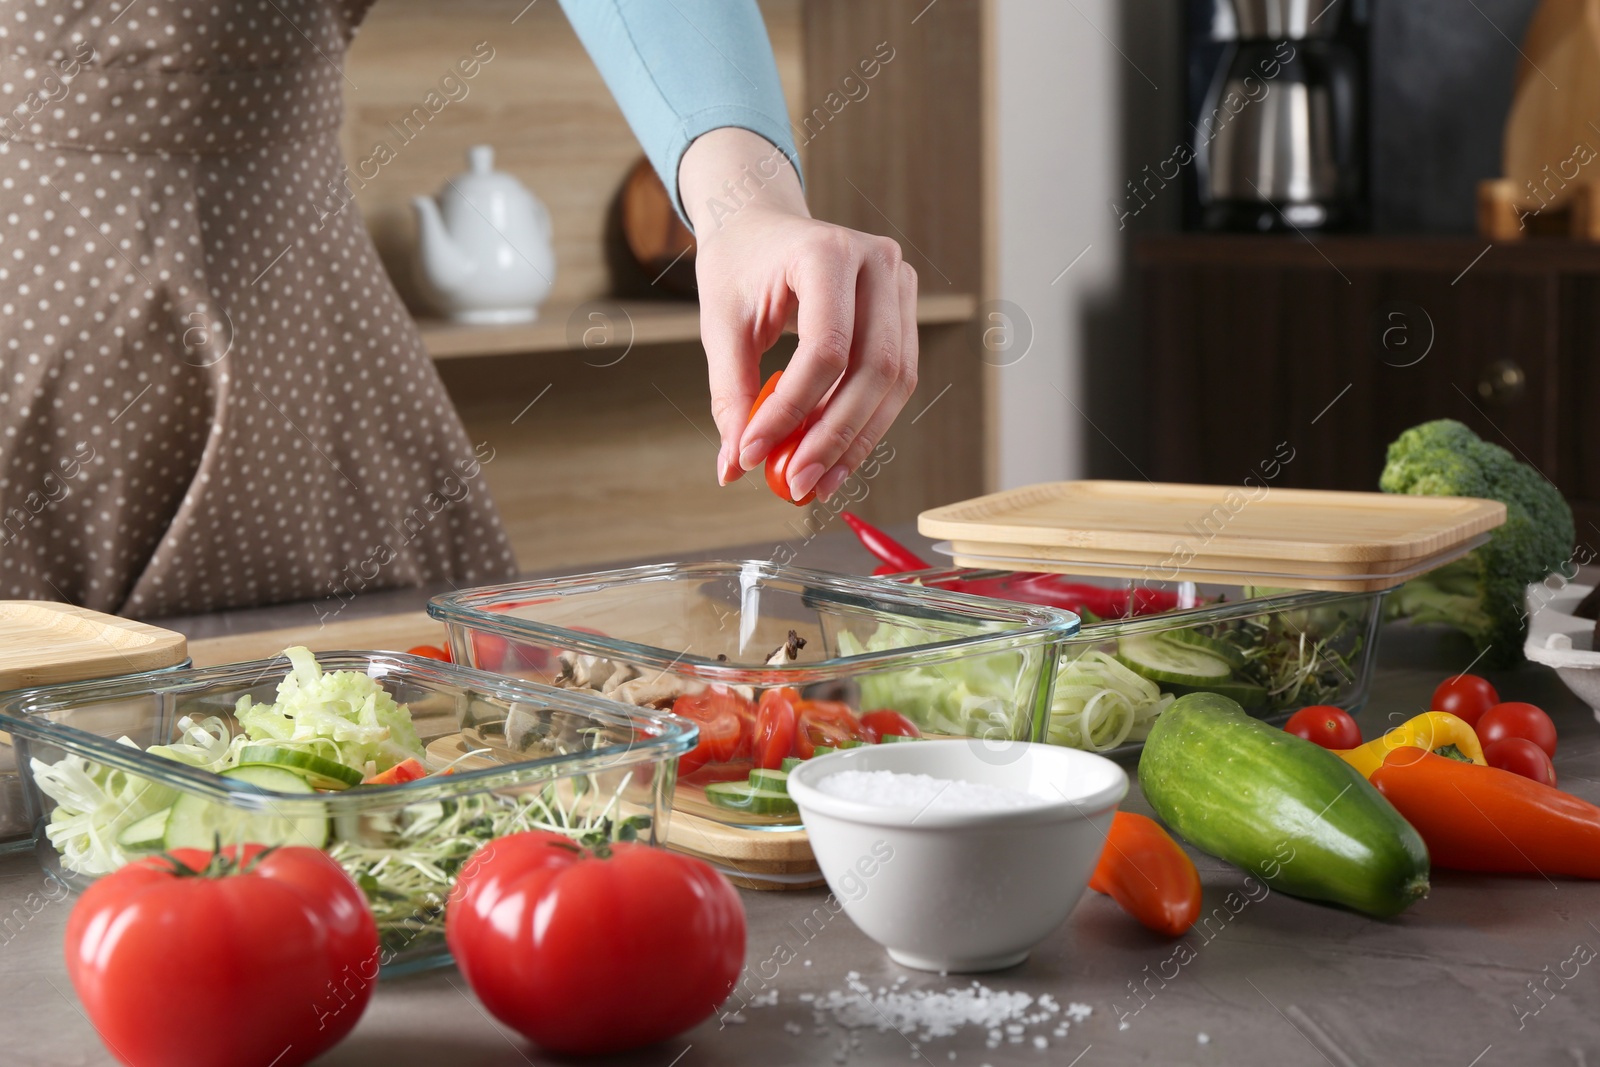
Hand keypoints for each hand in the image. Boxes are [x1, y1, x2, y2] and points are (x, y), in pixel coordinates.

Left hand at [680, 128, 917, 501]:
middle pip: (873, 369)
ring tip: (817, 481)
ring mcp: (900, 284)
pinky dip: (866, 422)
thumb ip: (731, 394)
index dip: (793, 408)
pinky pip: (896, 379)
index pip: (826, 347)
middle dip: (834, 436)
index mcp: (827, 251)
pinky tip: (835, 456)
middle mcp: (878, 262)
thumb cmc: (739, 268)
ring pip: (895, 381)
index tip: (755, 452)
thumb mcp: (721, 325)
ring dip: (857, 439)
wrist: (761, 225)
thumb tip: (733, 468)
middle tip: (797, 483)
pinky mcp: (904, 311)